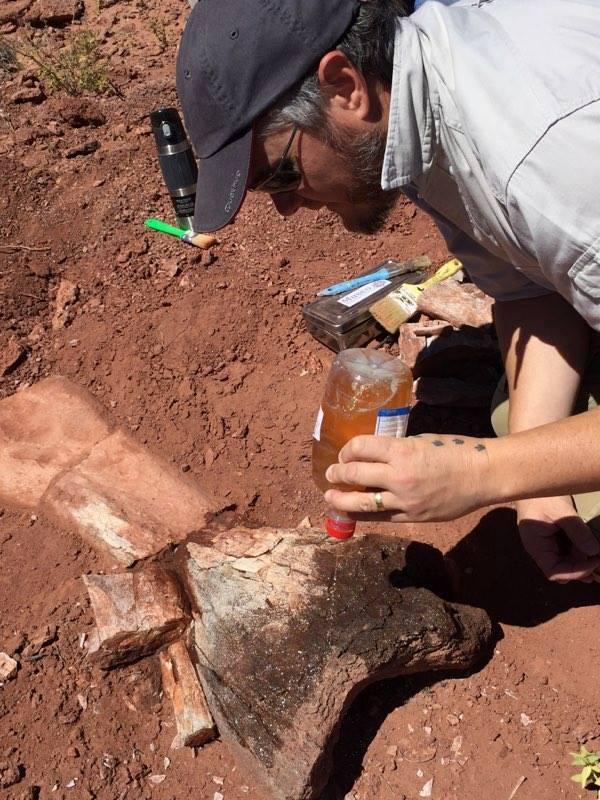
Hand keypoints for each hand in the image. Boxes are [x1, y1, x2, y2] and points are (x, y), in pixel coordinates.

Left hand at [323, 433, 492, 521]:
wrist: (483, 475)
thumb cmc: (455, 452)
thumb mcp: (421, 440)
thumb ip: (396, 449)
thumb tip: (373, 456)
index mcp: (402, 451)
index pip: (360, 448)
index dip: (347, 450)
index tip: (344, 453)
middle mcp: (399, 476)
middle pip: (355, 474)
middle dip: (337, 474)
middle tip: (330, 474)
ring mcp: (405, 500)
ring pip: (361, 503)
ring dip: (341, 500)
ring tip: (330, 498)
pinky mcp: (412, 517)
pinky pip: (380, 517)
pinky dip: (362, 515)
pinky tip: (352, 513)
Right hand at [517, 496, 599, 582]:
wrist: (534, 482)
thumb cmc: (542, 496)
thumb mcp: (561, 511)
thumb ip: (577, 531)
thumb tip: (595, 551)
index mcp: (537, 547)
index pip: (555, 572)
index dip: (575, 572)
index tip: (594, 562)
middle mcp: (542, 550)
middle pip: (562, 571)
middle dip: (581, 570)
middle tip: (599, 561)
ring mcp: (548, 544)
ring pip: (567, 563)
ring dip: (583, 563)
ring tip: (599, 557)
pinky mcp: (555, 538)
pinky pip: (568, 552)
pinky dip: (581, 552)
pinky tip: (593, 548)